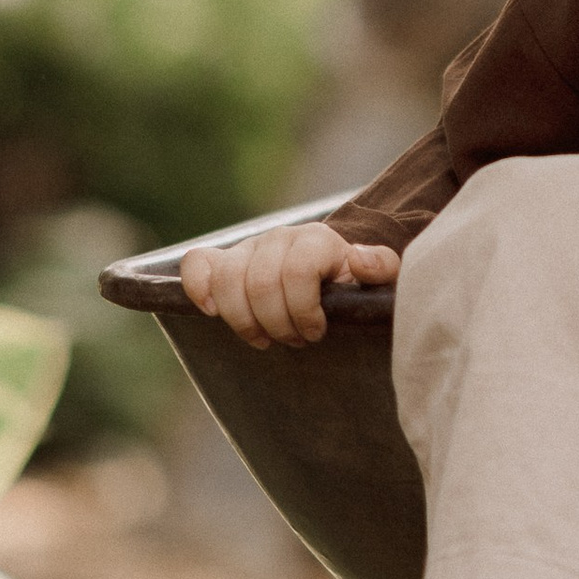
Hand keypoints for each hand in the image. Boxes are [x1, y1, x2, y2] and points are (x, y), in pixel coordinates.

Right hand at [179, 222, 396, 347]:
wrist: (330, 275)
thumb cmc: (353, 285)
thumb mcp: (380, 279)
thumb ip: (381, 268)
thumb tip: (358, 260)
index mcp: (316, 240)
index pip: (297, 271)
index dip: (304, 310)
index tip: (317, 332)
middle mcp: (280, 238)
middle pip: (260, 283)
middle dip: (277, 324)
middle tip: (295, 340)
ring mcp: (249, 248)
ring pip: (227, 280)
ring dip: (244, 320)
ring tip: (265, 337)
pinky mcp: (224, 260)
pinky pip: (196, 264)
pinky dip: (199, 289)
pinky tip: (214, 312)